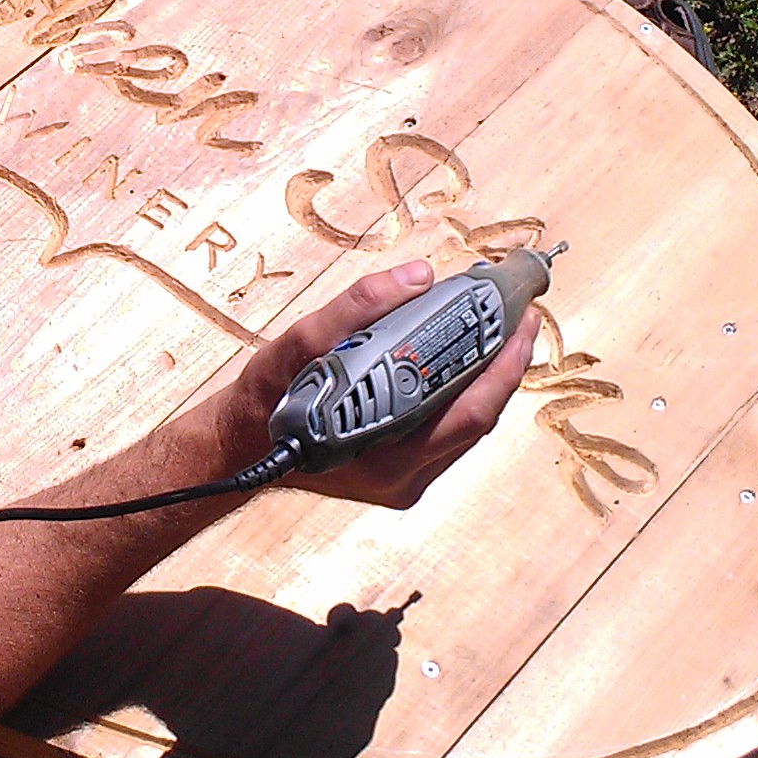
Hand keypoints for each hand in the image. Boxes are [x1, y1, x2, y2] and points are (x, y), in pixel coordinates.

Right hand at [221, 261, 532, 509]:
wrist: (237, 449)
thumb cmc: (265, 403)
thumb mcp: (299, 346)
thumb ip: (356, 310)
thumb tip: (417, 277)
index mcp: (385, 457)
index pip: (468, 412)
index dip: (502, 366)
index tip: (520, 318)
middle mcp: (404, 478)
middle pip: (477, 419)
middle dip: (504, 364)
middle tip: (518, 314)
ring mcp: (404, 479)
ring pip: (465, 426)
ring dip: (485, 377)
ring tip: (497, 328)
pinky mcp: (401, 473)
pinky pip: (446, 429)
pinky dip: (459, 390)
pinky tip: (460, 357)